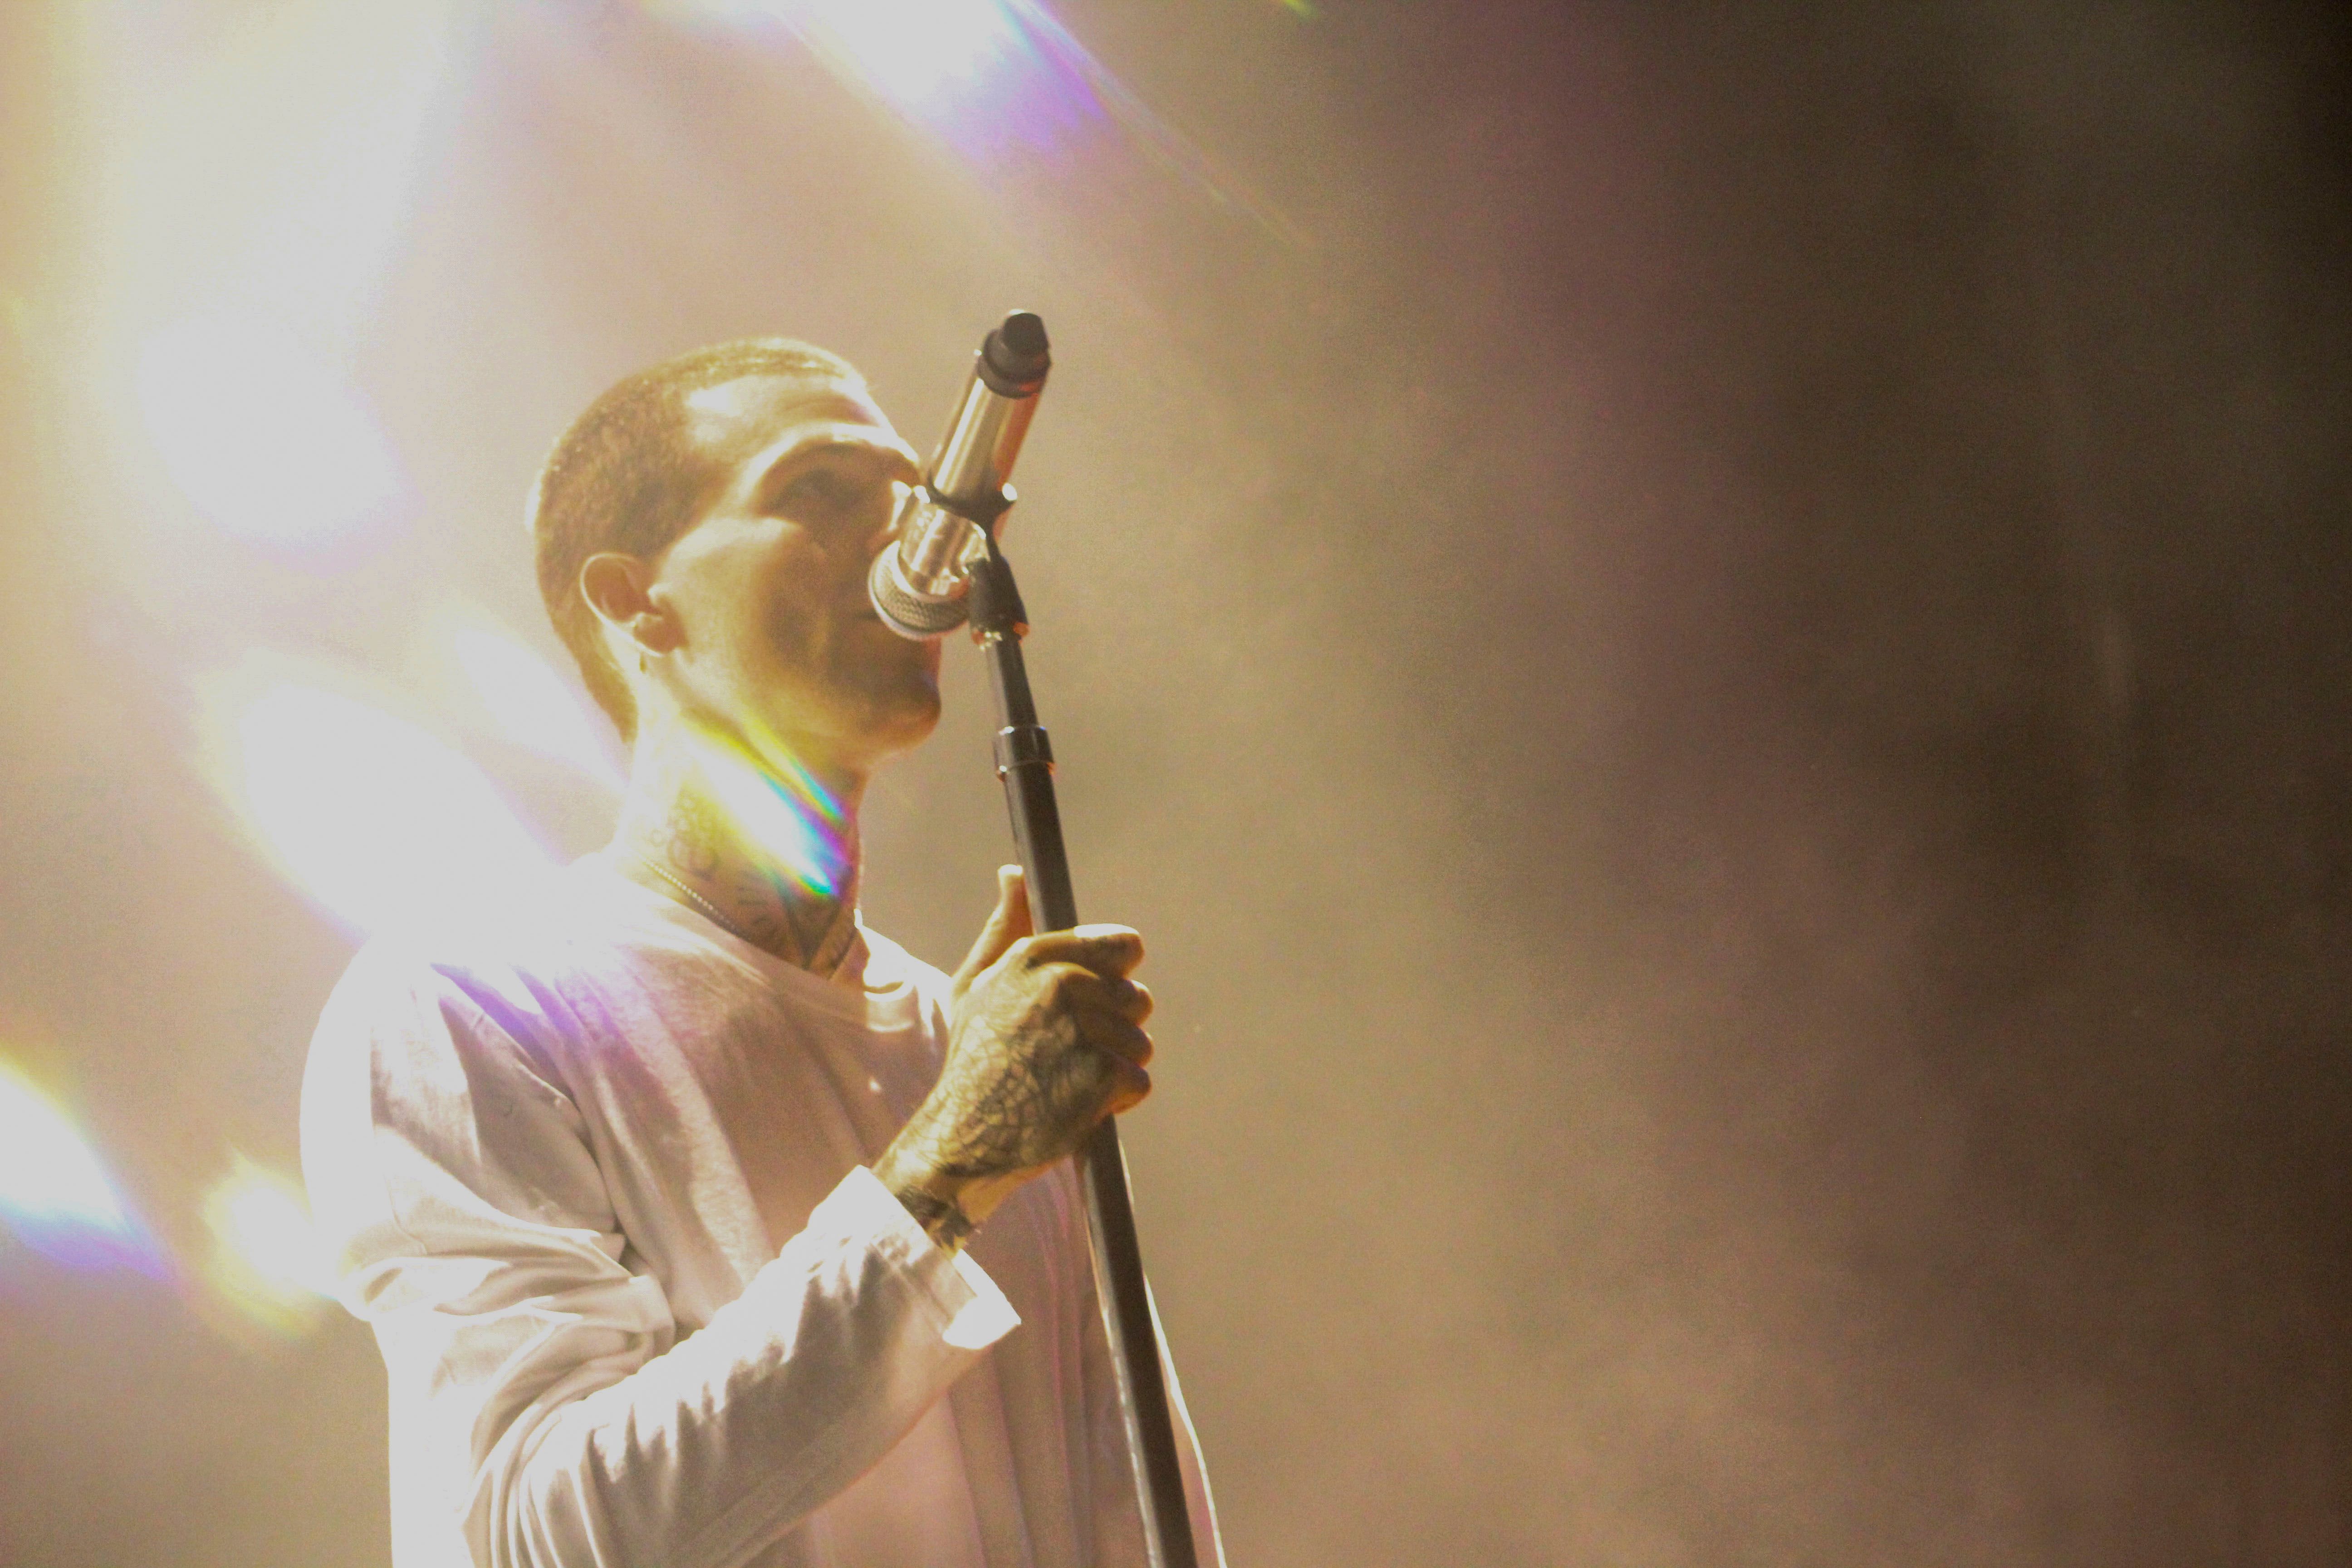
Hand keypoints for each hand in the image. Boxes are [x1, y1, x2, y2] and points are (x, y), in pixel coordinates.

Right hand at [873, 866, 1153, 1249]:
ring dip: (1113, 1068)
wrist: (963, 1137)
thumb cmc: (975, 1058)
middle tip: (1064, 1055)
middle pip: (1137, 999)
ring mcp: (1080, 1030)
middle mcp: (1059, 985)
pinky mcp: (1099, 1074)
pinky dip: (1116, 1100)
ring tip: (1065, 1082)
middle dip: (1112, 1030)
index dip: (1114, 978)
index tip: (1091, 1003)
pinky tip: (1076, 1106)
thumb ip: (1004, 928)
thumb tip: (1013, 873)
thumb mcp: (977, 985)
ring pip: (1140, 1042)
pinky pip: (1138, 1080)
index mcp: (1034, 956)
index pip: (1123, 946)